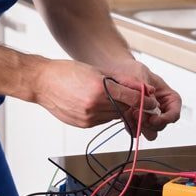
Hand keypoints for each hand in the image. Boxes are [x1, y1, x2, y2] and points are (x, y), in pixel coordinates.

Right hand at [32, 58, 159, 127]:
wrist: (42, 83)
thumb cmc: (68, 71)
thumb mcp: (97, 71)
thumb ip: (121, 81)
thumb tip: (142, 88)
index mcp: (100, 89)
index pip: (132, 98)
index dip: (145, 100)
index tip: (152, 101)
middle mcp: (95, 105)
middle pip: (125, 108)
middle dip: (132, 104)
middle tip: (137, 99)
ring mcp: (88, 117)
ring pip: (114, 116)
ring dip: (118, 108)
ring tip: (109, 97)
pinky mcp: (83, 124)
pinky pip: (102, 120)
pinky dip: (105, 113)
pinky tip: (98, 103)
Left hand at [103, 56, 181, 140]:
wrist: (117, 71)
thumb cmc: (133, 70)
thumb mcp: (141, 76)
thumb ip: (146, 90)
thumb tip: (152, 102)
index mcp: (168, 97)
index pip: (174, 113)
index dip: (166, 119)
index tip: (153, 119)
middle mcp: (161, 108)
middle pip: (162, 125)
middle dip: (150, 124)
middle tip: (138, 116)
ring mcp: (149, 115)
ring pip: (151, 132)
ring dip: (142, 127)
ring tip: (131, 115)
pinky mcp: (137, 119)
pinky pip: (138, 130)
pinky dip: (132, 128)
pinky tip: (126, 119)